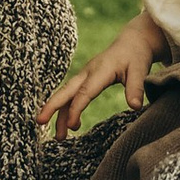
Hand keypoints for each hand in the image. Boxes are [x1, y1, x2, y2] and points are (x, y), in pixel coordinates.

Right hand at [39, 8, 165, 138]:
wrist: (132, 42)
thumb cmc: (135, 56)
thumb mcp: (140, 70)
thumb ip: (136, 88)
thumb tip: (136, 107)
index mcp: (100, 71)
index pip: (84, 92)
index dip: (76, 109)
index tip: (72, 126)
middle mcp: (88, 72)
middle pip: (66, 90)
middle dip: (51, 106)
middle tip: (39, 122)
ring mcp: (84, 75)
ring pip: (67, 95)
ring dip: (60, 114)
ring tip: (59, 137)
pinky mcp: (85, 79)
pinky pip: (72, 95)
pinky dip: (67, 109)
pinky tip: (70, 124)